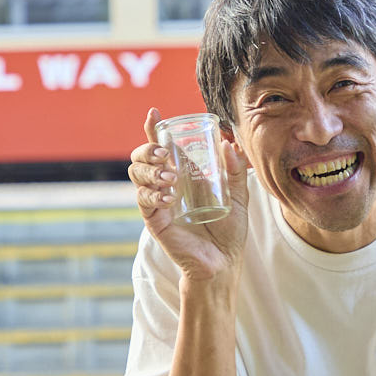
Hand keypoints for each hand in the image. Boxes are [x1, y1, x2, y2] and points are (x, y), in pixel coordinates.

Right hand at [128, 108, 250, 282]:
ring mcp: (157, 202)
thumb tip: (229, 144)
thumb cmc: (228, 230)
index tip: (154, 114)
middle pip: (140, 158)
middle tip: (165, 154)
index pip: (162, 147)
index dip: (154, 129)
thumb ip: (237, 172)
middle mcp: (164, 185)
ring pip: (137, 175)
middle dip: (147, 149)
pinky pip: (144, 202)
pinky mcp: (155, 221)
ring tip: (170, 176)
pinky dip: (154, 195)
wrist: (223, 261)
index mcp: (181, 174)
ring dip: (150, 170)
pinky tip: (169, 196)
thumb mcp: (238, 197)